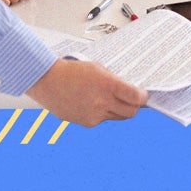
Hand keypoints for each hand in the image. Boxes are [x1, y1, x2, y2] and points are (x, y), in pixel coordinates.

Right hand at [26, 59, 146, 126]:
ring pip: (117, 117)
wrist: (48, 81)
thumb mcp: (97, 68)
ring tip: (107, 98)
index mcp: (107, 85)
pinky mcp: (87, 123)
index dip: (143, 97)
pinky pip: (102, 120)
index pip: (136, 97)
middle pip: (131, 112)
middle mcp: (102, 102)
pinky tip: (91, 102)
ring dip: (118, 109)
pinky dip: (102, 113)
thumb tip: (127, 90)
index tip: (143, 94)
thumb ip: (114, 80)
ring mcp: (95, 114)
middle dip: (134, 106)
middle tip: (132, 100)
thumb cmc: (71, 71)